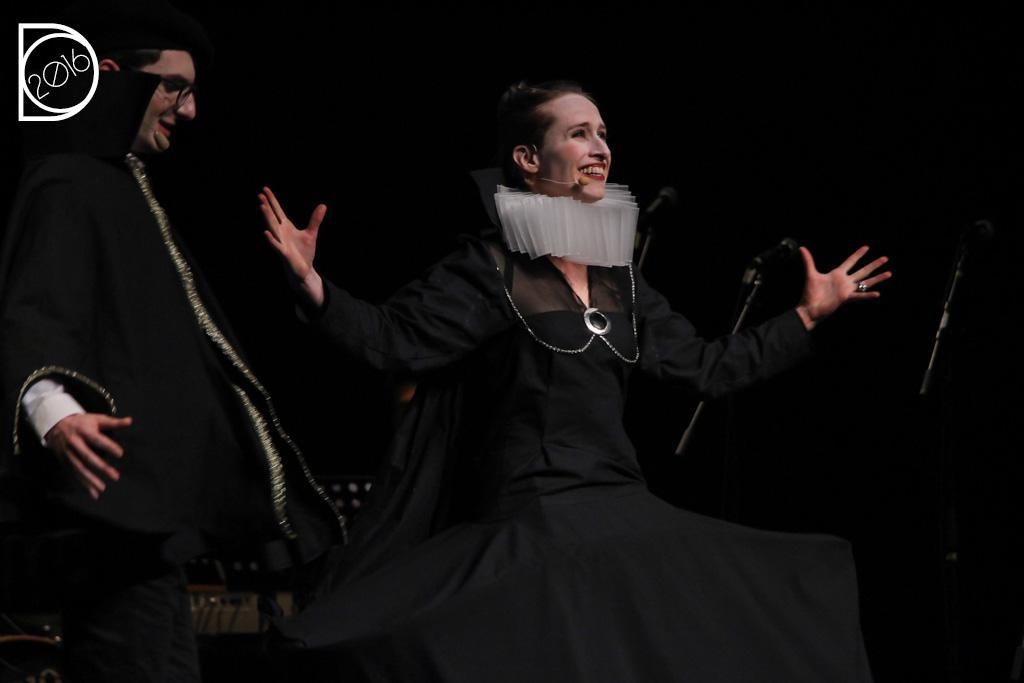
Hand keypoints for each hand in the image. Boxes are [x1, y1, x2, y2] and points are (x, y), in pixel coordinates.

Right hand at [45, 413, 132, 499]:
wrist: (55, 425)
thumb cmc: (82, 422)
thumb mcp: (96, 419)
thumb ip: (113, 422)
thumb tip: (130, 421)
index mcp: (84, 431)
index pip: (97, 439)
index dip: (108, 446)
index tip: (120, 454)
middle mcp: (74, 443)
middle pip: (87, 456)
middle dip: (101, 467)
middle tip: (115, 476)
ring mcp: (68, 453)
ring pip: (80, 468)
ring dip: (91, 479)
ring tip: (103, 488)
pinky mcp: (65, 461)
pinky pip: (75, 474)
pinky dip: (84, 484)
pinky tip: (93, 493)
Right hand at [259, 186, 326, 307]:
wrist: (304, 270)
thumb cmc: (304, 252)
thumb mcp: (311, 233)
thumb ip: (315, 220)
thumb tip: (323, 205)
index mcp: (286, 227)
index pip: (277, 211)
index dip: (272, 200)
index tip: (265, 189)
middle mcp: (281, 233)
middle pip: (272, 217)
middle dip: (267, 206)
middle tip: (260, 195)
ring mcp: (281, 242)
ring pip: (272, 228)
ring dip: (267, 218)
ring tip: (261, 206)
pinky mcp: (284, 253)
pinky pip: (276, 245)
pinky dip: (271, 239)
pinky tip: (266, 232)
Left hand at [796, 245, 891, 329]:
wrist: (809, 308)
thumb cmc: (809, 293)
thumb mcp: (810, 274)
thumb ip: (808, 261)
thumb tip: (801, 248)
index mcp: (837, 274)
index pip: (850, 262)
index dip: (858, 255)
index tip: (867, 247)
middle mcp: (844, 281)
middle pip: (862, 271)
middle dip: (874, 264)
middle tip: (885, 258)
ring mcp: (847, 290)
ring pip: (865, 282)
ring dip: (877, 278)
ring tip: (889, 273)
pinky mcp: (845, 298)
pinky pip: (859, 296)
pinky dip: (867, 295)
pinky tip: (877, 293)